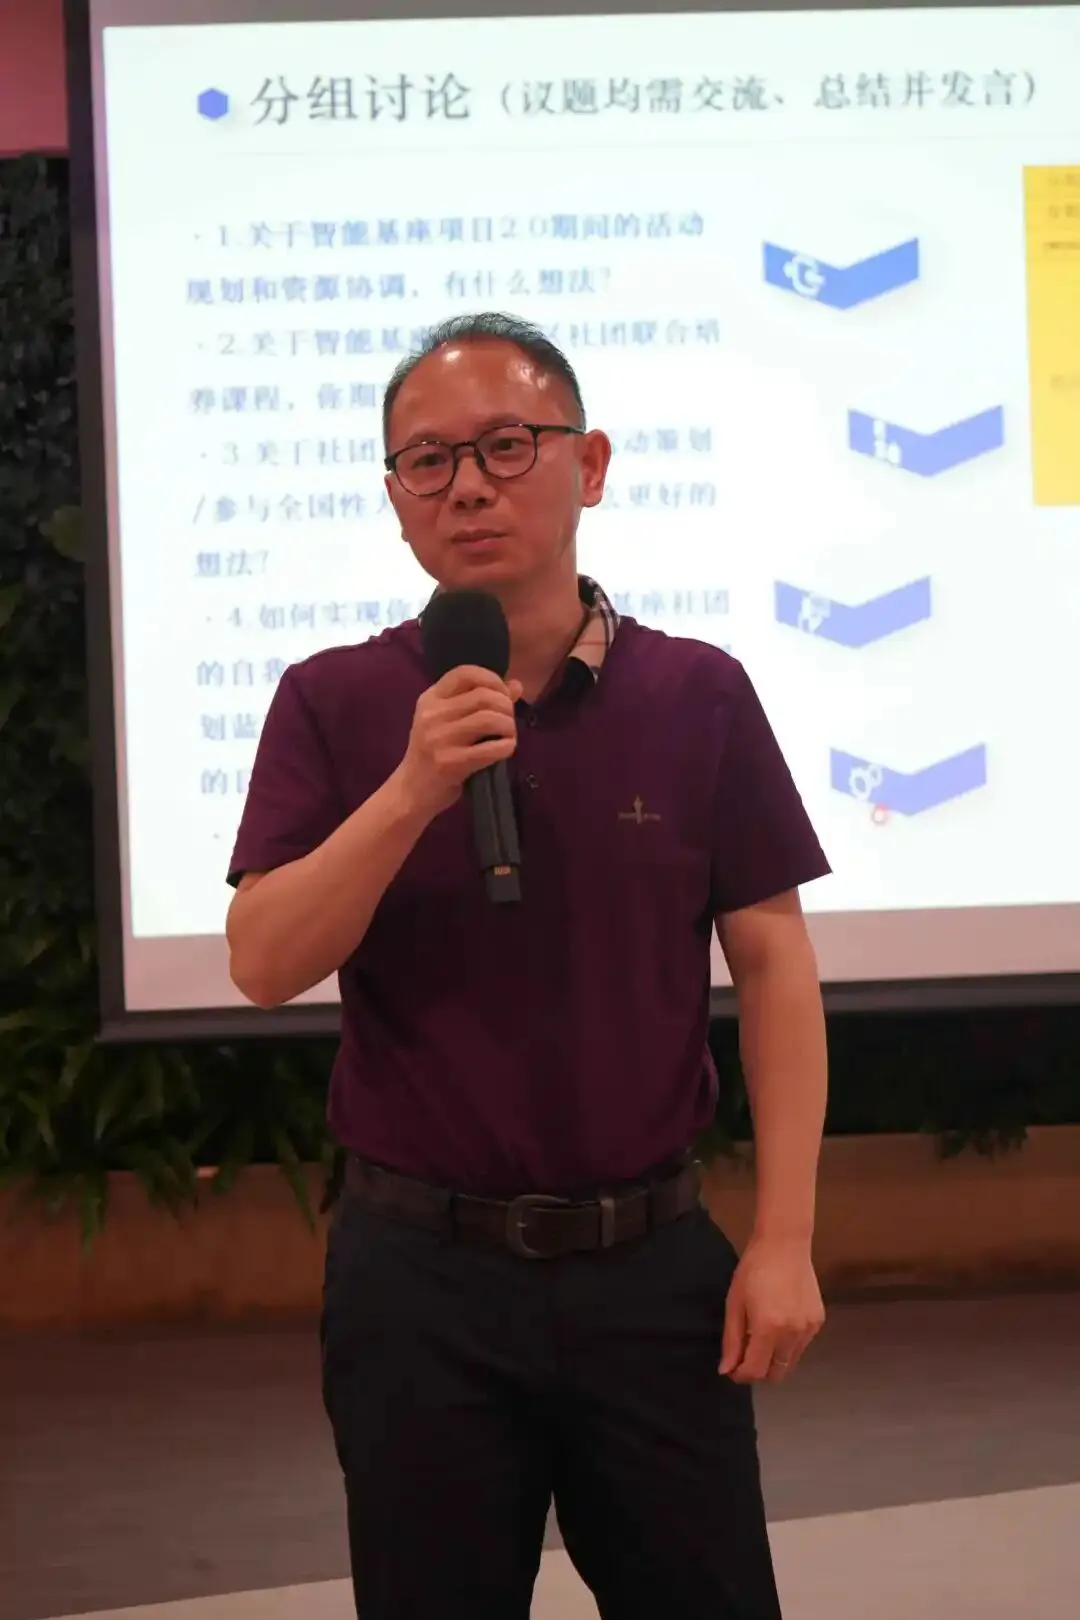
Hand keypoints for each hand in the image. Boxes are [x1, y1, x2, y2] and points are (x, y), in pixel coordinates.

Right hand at [397, 665, 523, 821]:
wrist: (411, 791)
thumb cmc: (433, 754)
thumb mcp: (448, 722)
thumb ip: (479, 702)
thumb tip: (516, 686)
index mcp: (430, 699)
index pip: (465, 673)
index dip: (492, 679)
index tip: (503, 695)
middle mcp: (432, 714)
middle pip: (483, 696)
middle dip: (506, 707)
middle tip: (509, 721)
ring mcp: (439, 739)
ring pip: (489, 719)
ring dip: (508, 726)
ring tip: (508, 736)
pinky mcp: (450, 763)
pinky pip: (490, 748)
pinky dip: (506, 747)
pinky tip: (506, 750)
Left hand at [719, 1236, 824, 1383]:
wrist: (785, 1244)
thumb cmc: (753, 1270)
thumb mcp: (735, 1303)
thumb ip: (732, 1340)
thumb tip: (726, 1370)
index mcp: (768, 1329)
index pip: (755, 1371)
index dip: (741, 1375)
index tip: (732, 1368)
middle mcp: (792, 1335)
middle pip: (776, 1373)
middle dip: (758, 1370)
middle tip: (746, 1353)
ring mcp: (809, 1329)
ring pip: (790, 1362)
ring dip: (774, 1359)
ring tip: (762, 1336)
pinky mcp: (818, 1322)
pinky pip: (801, 1346)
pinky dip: (788, 1345)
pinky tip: (780, 1323)